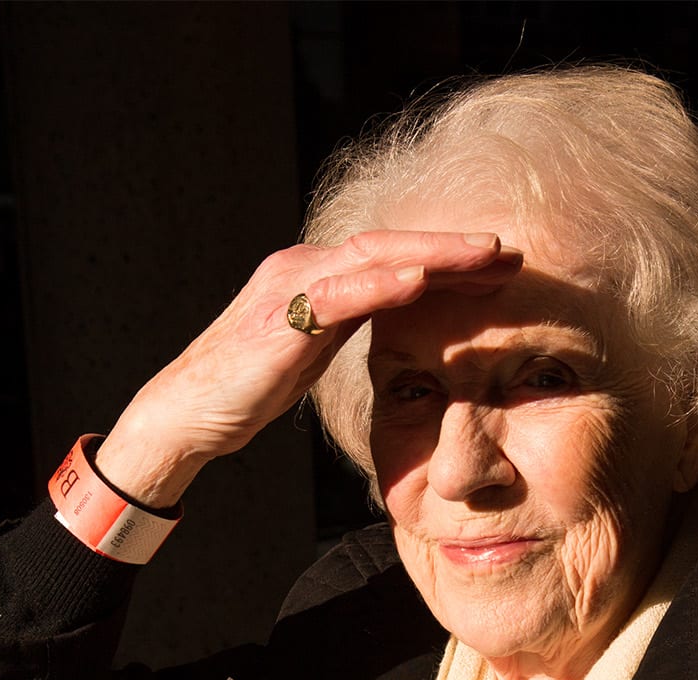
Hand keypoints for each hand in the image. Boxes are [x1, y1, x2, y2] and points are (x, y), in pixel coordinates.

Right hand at [98, 231, 523, 507]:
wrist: (185, 415)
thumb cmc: (243, 389)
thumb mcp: (308, 351)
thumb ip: (345, 323)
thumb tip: (392, 317)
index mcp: (314, 277)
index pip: (391, 256)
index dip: (448, 258)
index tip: (499, 267)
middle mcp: (303, 269)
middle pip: (391, 245)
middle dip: (454, 248)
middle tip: (512, 253)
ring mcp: (289, 287)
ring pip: (373, 256)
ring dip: (434, 254)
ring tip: (486, 256)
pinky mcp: (279, 317)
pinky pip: (338, 291)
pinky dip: (381, 282)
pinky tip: (420, 279)